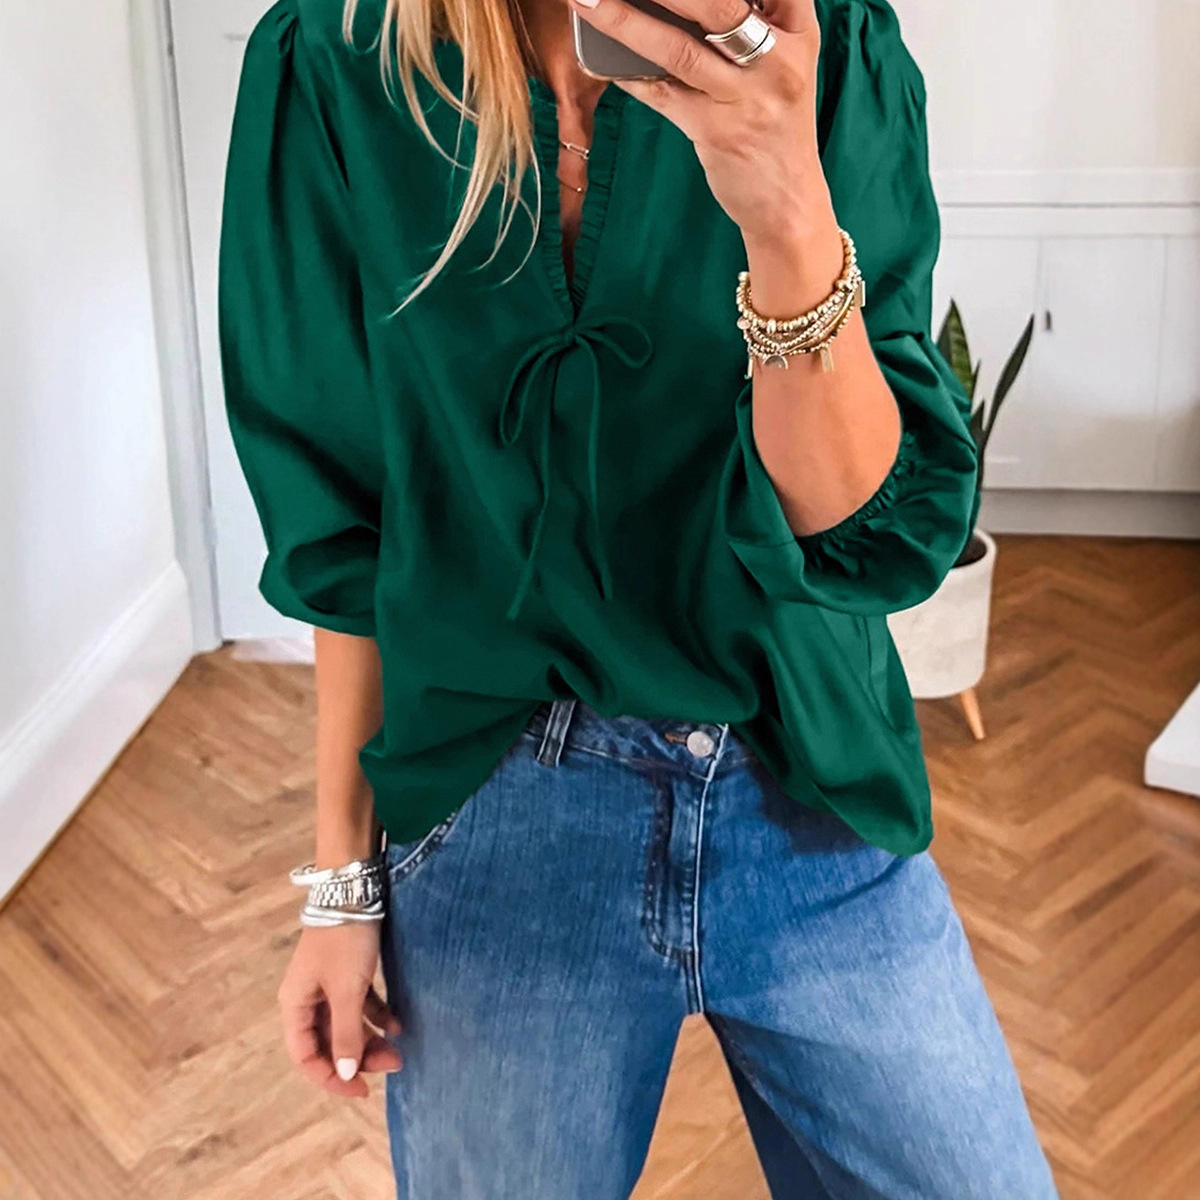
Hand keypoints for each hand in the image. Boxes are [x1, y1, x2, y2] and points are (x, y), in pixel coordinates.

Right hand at [277, 922, 402, 1098]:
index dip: (332, 1079)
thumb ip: (346, 1034)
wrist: (354, 890)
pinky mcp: (348, 971)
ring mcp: (328, 985)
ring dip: (371, 1040)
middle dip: (359, 1058)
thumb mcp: (346, 990)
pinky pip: (360, 1005)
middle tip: (393, 1065)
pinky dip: (377, 1016)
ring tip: (400, 1050)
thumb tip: (347, 1074)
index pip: (306, 1056)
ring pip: (347, 1025)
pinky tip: (398, 1024)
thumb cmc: (344, 942)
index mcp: (294, 1005)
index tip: (363, 1091)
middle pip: (329, 1042)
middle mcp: (307, 998)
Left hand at [569, 0, 832, 248]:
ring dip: (625, 22)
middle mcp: (779, 59)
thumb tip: (676, 6)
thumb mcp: (780, 65)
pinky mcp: (718, 133)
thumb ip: (750, 26)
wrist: (789, 203)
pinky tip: (599, 59)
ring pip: (679, 49)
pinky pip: (662, 95)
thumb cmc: (776, 125)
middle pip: (715, 3)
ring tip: (587, 2)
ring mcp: (748, 98)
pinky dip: (629, 76)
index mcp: (798, 31)